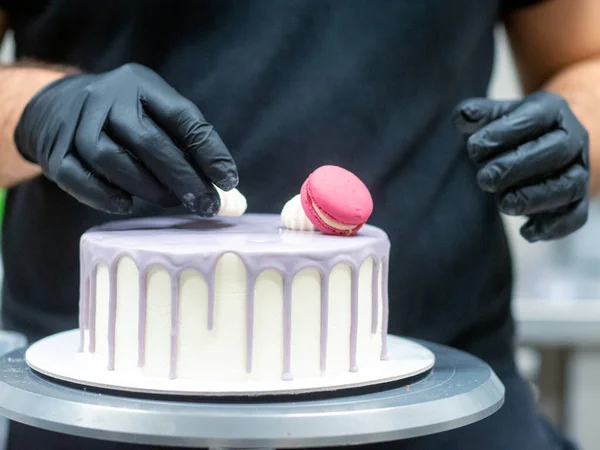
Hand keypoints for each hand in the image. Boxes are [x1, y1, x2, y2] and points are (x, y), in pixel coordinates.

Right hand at [14, 63, 236, 215]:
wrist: (55, 107)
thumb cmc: (123, 118)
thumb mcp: (153, 111)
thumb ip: (185, 143)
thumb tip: (225, 188)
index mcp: (140, 84)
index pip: (181, 116)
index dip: (208, 150)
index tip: (228, 180)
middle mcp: (107, 98)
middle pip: (148, 140)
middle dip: (183, 177)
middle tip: (205, 203)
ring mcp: (77, 123)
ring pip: (112, 159)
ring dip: (147, 188)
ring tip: (170, 201)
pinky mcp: (55, 151)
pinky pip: (79, 178)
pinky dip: (105, 196)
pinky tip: (127, 205)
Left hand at [453, 92, 588, 241]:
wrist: (549, 144)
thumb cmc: (514, 130)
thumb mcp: (497, 117)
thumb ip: (479, 115)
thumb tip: (462, 116)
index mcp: (552, 111)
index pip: (534, 117)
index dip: (503, 133)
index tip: (473, 148)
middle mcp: (572, 139)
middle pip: (556, 151)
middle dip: (516, 167)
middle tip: (484, 180)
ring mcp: (579, 170)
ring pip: (569, 186)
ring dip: (534, 198)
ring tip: (502, 204)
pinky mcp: (578, 200)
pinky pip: (575, 216)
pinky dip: (553, 227)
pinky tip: (526, 232)